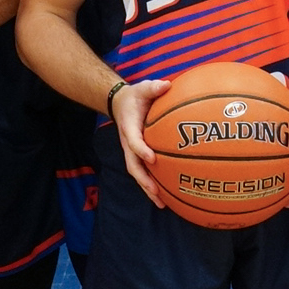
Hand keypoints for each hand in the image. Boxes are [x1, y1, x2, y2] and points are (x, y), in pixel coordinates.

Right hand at [111, 78, 170, 208]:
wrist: (121, 104)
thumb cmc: (135, 97)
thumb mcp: (142, 88)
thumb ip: (153, 87)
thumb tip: (166, 85)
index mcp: (129, 128)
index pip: (133, 141)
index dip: (141, 150)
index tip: (152, 158)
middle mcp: (129, 144)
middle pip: (133, 166)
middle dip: (144, 180)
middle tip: (156, 191)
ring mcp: (133, 152)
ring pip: (138, 173)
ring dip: (148, 189)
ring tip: (162, 203)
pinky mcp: (138, 155)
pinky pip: (145, 172)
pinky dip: (153, 184)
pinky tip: (166, 196)